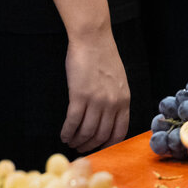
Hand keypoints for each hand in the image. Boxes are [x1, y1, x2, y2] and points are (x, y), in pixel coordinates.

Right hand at [62, 31, 130, 152]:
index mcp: (124, 100)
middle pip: (101, 135)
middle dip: (90, 146)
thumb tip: (109, 118)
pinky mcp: (79, 95)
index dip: (108, 145)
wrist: (92, 38)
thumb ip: (116, 98)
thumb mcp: (118, 80)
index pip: (119, 132)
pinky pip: (73, 122)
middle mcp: (112, 103)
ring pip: (87, 132)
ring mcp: (96, 100)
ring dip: (77, 140)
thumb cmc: (103, 55)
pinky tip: (64, 135)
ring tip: (71, 142)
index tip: (99, 148)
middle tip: (80, 148)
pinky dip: (67, 132)